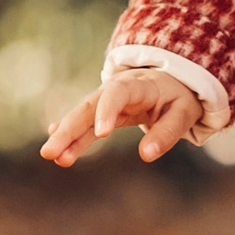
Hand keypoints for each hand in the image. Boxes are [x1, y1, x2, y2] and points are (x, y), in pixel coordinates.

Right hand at [40, 70, 202, 165]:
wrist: (173, 79)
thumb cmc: (180, 97)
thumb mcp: (184, 113)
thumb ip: (167, 133)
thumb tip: (147, 155)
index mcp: (140, 84)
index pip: (118, 92)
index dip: (107, 110)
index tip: (100, 134)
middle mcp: (118, 89)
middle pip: (90, 105)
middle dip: (70, 128)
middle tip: (51, 152)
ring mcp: (107, 99)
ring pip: (83, 115)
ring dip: (66, 135)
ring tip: (51, 155)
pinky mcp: (103, 110)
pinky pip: (85, 121)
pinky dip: (71, 131)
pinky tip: (55, 141)